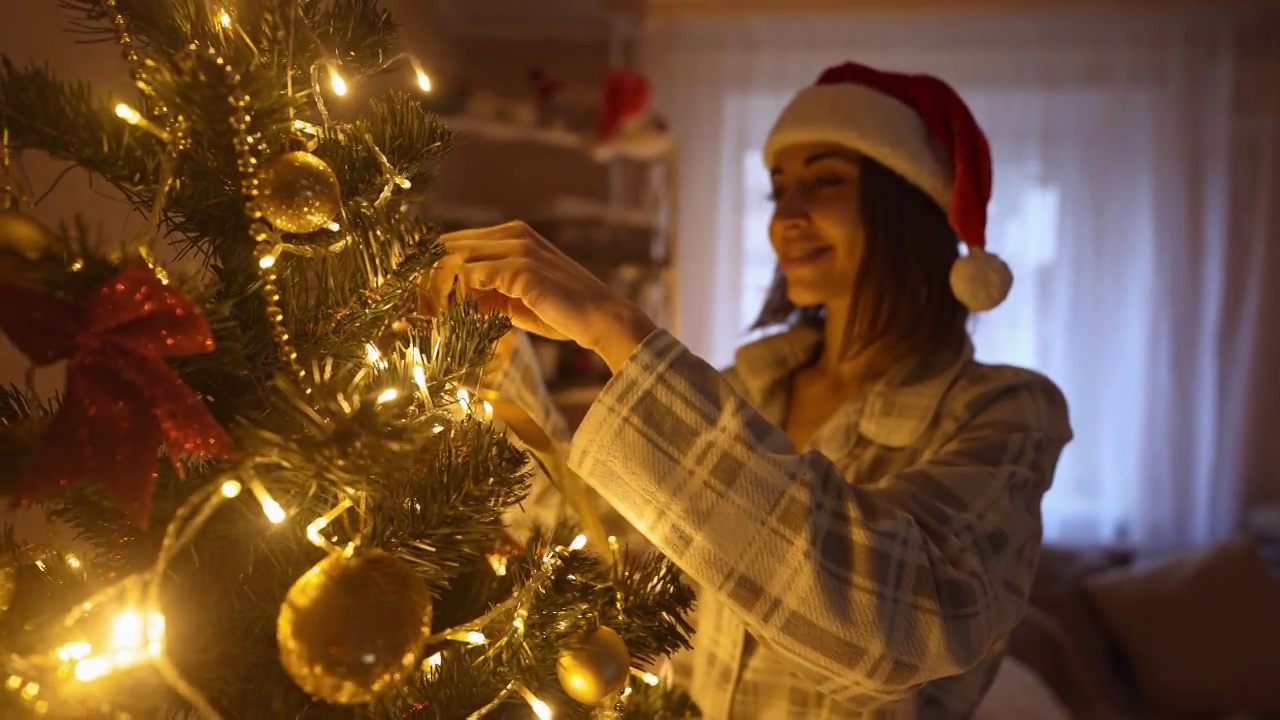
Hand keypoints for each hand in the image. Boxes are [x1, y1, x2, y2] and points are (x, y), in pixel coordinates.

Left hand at [431, 221, 656, 372]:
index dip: (427, 272)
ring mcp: (516, 246)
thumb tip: (449, 304)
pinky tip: (450, 318)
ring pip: (451, 259)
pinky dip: (453, 297)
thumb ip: (486, 294)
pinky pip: (469, 275)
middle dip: (421, 280)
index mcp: (511, 235)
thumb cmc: (562, 314)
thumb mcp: (514, 301)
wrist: (602, 320)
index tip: (411, 302)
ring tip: (424, 319)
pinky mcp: (519, 266)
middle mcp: (512, 233)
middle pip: (446, 246)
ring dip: (432, 291)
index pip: (454, 244)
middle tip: (407, 312)